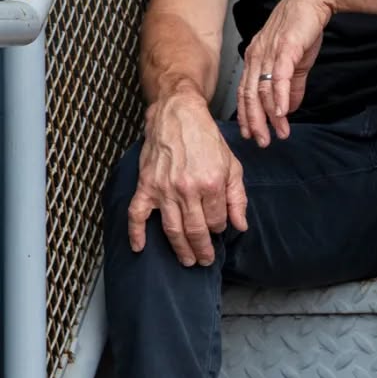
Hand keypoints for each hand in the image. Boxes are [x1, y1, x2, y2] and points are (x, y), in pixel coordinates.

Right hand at [127, 90, 247, 266]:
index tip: (218, 230)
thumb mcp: (232, 165)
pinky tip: (140, 248)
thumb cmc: (208, 140)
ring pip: (171, 229)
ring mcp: (164, 190)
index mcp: (211, 183)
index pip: (216, 220)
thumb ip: (237, 197)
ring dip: (180, 249)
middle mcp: (187, 189)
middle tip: (205, 261)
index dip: (219, 229)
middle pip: (195, 230)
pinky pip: (137, 215)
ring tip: (188, 261)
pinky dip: (136, 233)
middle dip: (202, 249)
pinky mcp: (146, 186)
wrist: (178, 117)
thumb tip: (240, 226)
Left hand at [238, 0, 331, 144]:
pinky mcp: (285, 48)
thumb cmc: (303, 26)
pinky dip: (280, 96)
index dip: (248, 115)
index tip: (252, 133)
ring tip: (278, 132)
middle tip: (261, 141)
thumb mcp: (296, 61)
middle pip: (250, 95)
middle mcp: (256, 56)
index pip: (245, 92)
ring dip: (270, 115)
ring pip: (263, 90)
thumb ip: (292, 85)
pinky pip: (279, 77)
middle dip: (255, 122)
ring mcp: (268, 52)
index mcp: (254, 57)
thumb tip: (290, 108)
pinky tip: (284, 112)